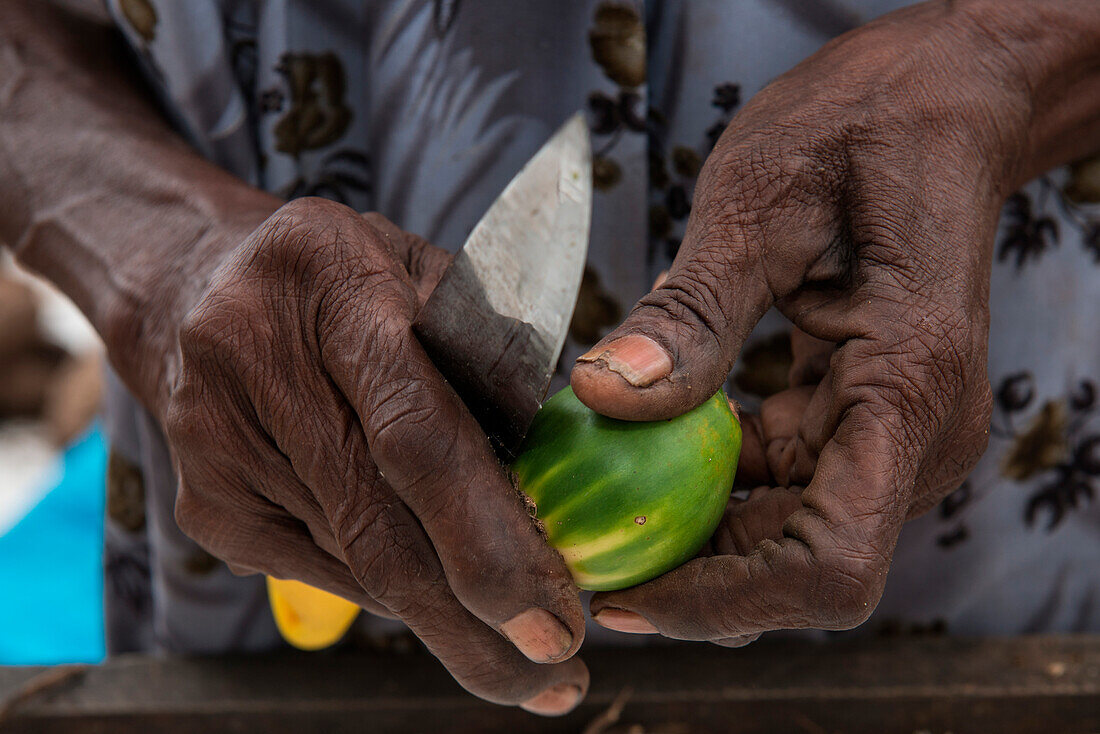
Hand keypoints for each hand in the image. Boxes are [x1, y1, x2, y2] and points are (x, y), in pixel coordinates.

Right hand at [165, 198, 586, 713]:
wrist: (194, 285)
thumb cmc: (344, 281)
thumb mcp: (425, 274)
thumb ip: (494, 353)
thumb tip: (565, 469)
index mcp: (333, 285)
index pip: (416, 435)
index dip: (488, 541)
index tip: (557, 620)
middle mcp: (258, 364)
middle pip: (381, 532)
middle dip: (477, 627)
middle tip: (557, 677)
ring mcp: (219, 445)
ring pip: (359, 567)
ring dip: (447, 620)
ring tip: (519, 651)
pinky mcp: (206, 505)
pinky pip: (327, 572)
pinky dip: (394, 591)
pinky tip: (438, 598)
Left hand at [569, 1, 1064, 641]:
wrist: (933, 103)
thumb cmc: (857, 132)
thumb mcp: (757, 205)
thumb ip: (690, 313)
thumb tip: (604, 394)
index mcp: (908, 391)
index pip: (830, 564)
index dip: (724, 602)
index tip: (623, 597)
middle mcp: (916, 437)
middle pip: (797, 563)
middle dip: (688, 572)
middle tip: (575, 546)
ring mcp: (893, 433)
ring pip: (783, 531)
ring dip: (691, 531)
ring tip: (594, 499)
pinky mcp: (863, 418)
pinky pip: (781, 483)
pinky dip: (709, 484)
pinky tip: (642, 448)